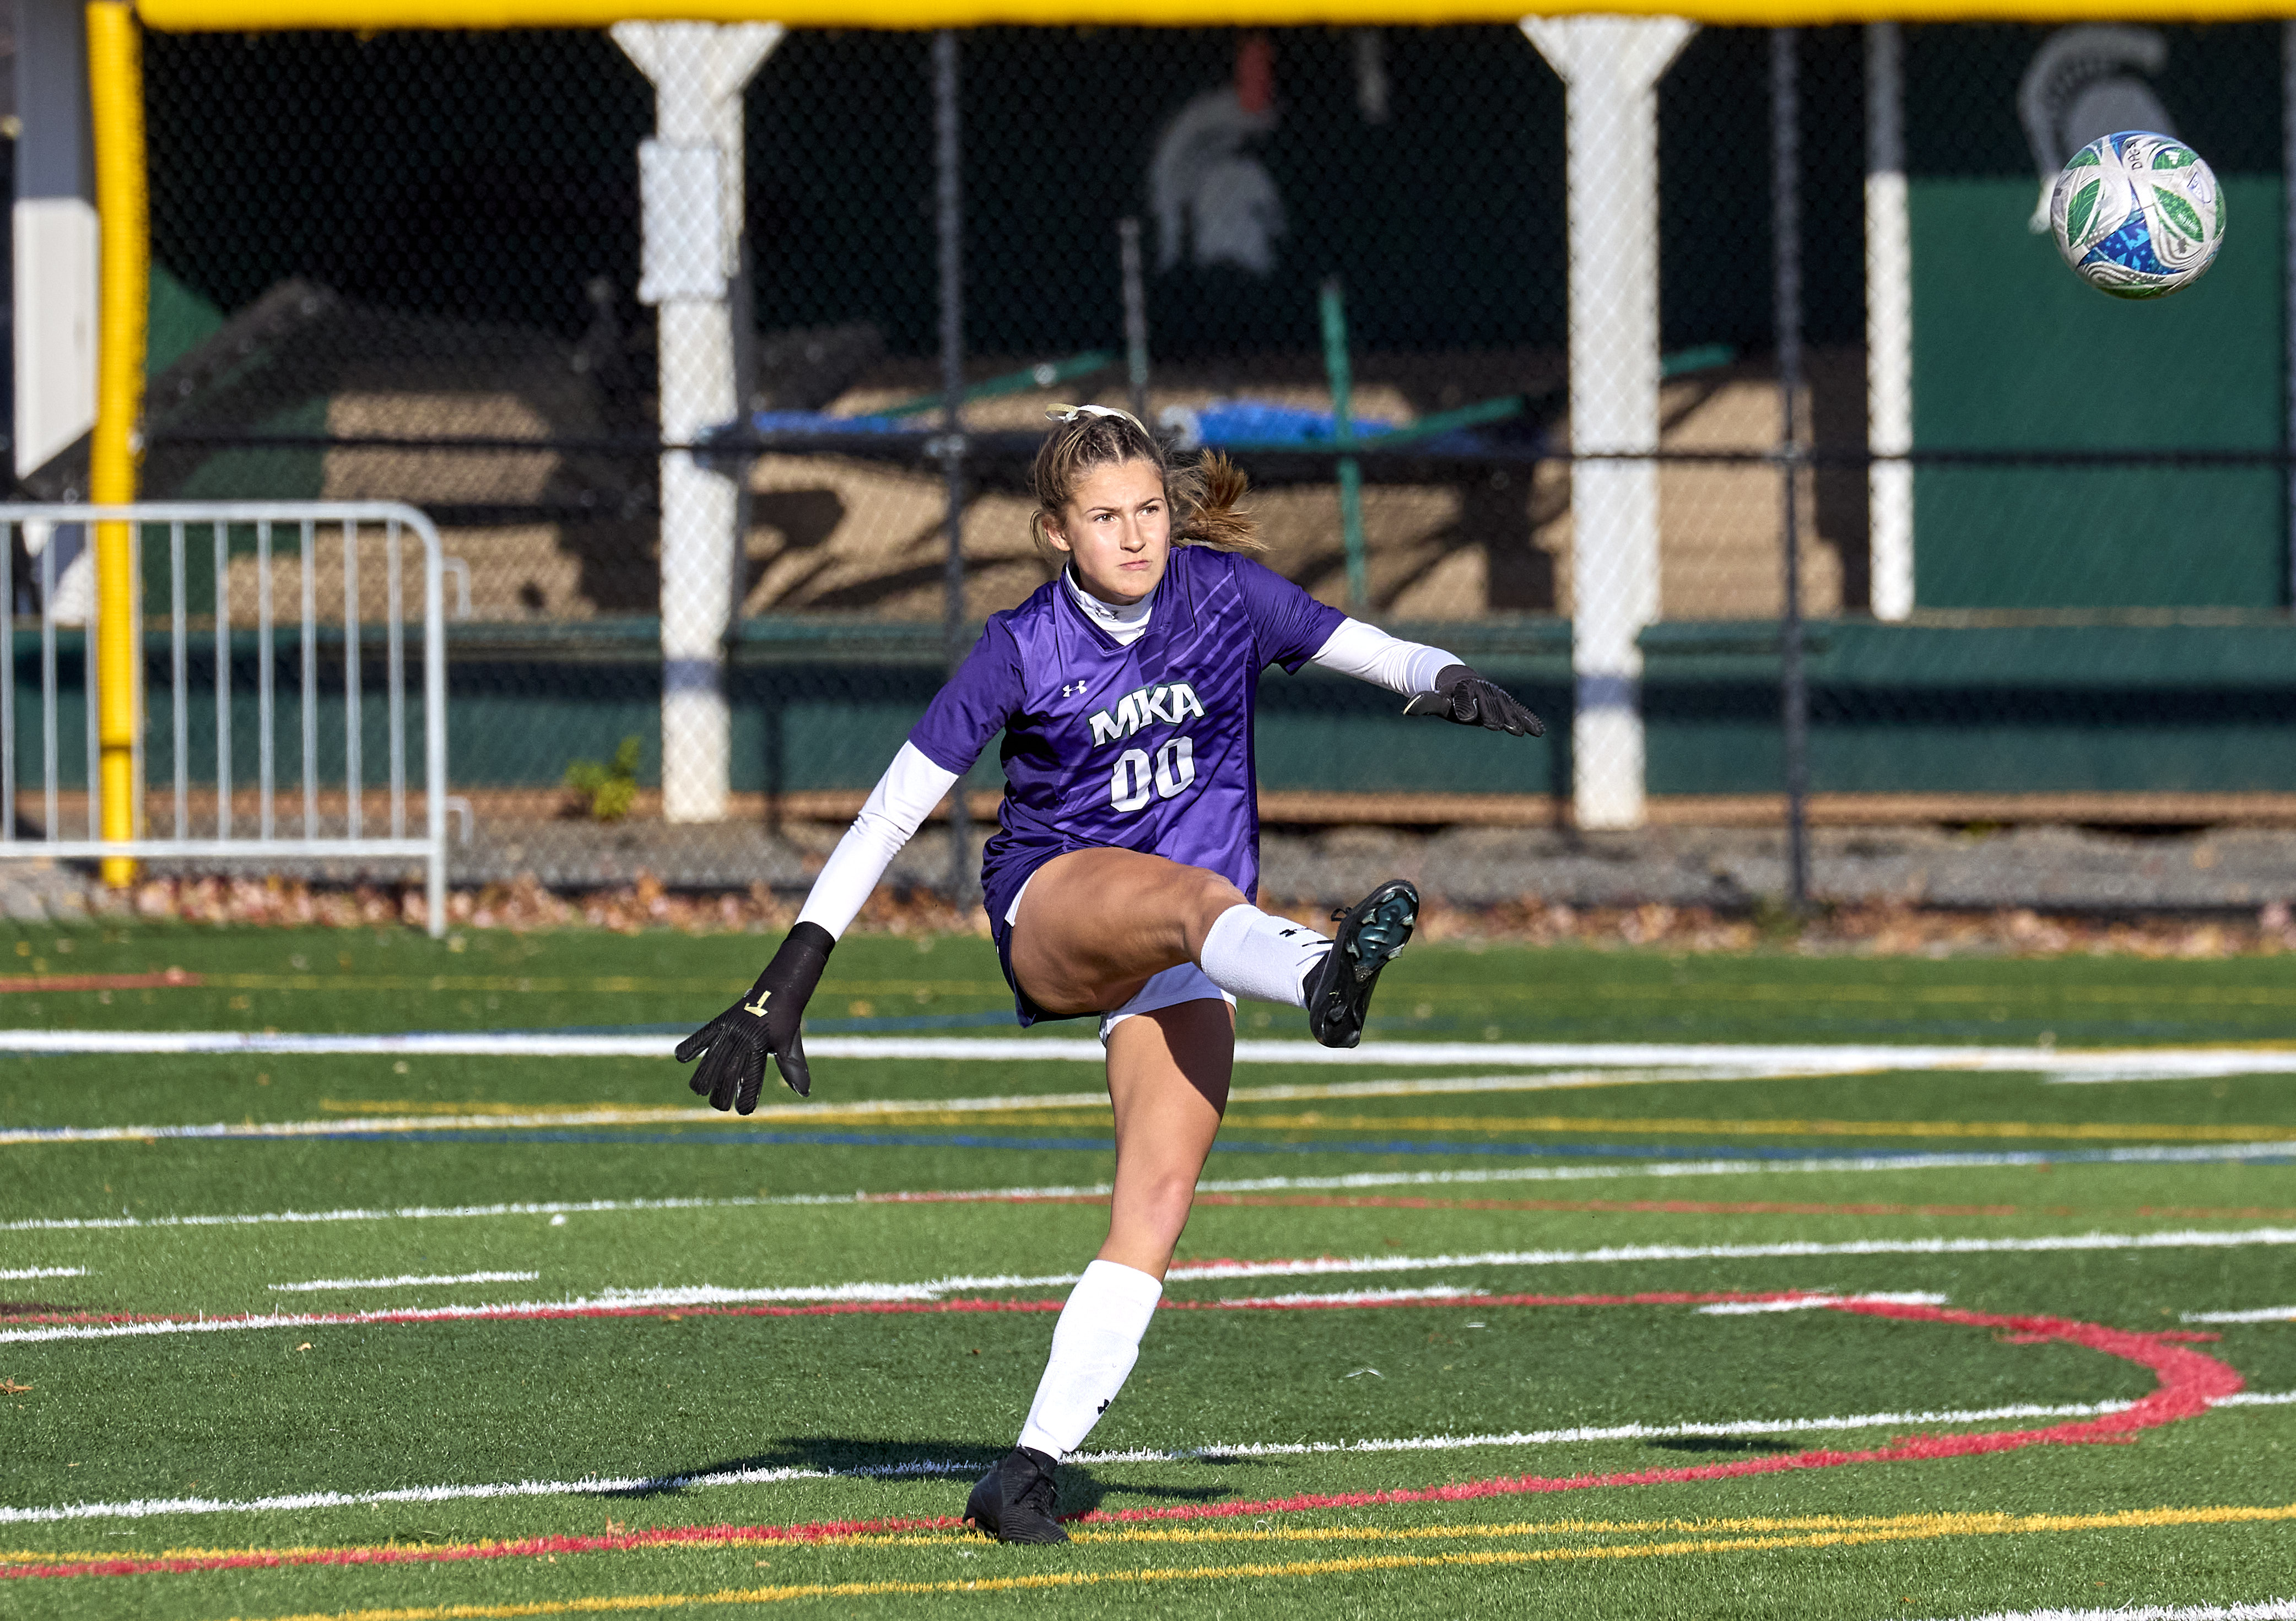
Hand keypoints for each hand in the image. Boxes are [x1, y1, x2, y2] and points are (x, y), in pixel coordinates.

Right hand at [675, 922, 834, 1110]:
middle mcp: (744, 1038)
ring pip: (712, 1057)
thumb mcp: (790, 1044)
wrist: (780, 988)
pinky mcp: (722, 1020)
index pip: (751, 1078)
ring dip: (703, 1076)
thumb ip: (792, 1069)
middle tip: (719, 1107)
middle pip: (727, 1072)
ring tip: (698, 1090)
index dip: (747, 1096)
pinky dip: (692, 1045)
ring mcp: (731, 1028)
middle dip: (722, 1093)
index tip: (743, 1111)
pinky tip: (681, 1058)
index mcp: (762, 1046)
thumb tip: (804, 1093)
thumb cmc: (787, 1020)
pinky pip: (704, 1035)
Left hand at [1402, 664, 1545, 736]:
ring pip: (1505, 706)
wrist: (1461, 680)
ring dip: (1513, 718)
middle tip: (1498, 727)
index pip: (1464, 698)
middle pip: (1488, 703)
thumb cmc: (1446, 695)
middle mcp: (1482, 689)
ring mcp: (1496, 694)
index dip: (1466, 706)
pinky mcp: (1507, 702)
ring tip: (1519, 731)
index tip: (1468, 718)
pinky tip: (1539, 731)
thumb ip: (1425, 703)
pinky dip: (1528, 719)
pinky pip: (1518, 710)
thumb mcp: (1435, 699)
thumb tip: (1408, 708)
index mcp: (1462, 688)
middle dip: (1493, 714)